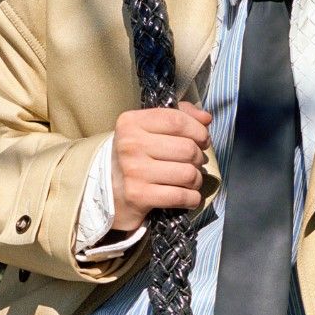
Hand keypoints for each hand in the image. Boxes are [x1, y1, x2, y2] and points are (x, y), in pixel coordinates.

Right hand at [111, 103, 212, 233]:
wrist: (108, 192)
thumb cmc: (135, 157)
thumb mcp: (148, 130)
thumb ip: (179, 116)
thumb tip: (206, 118)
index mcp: (131, 123)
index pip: (177, 120)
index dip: (198, 130)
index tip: (203, 140)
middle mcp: (130, 145)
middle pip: (187, 148)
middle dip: (199, 158)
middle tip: (194, 163)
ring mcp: (133, 171)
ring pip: (188, 173)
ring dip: (196, 180)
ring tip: (189, 180)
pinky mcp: (138, 196)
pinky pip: (181, 196)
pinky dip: (192, 199)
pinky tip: (188, 197)